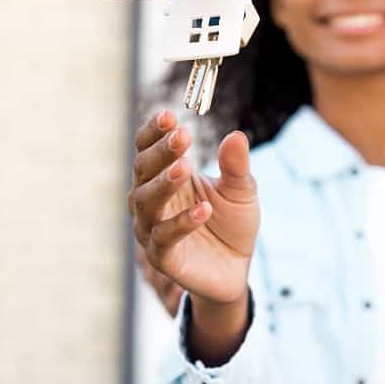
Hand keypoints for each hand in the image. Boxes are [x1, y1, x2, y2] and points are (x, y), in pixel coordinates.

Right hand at [129, 110, 257, 308]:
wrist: (236, 267)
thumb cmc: (231, 223)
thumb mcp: (241, 190)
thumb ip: (236, 166)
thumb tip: (237, 136)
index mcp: (163, 176)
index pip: (147, 148)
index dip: (154, 131)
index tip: (170, 115)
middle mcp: (150, 200)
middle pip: (143, 170)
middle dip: (161, 152)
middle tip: (182, 135)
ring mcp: (151, 228)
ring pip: (146, 203)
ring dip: (164, 183)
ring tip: (186, 167)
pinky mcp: (162, 256)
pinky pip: (165, 237)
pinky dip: (182, 222)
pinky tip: (203, 210)